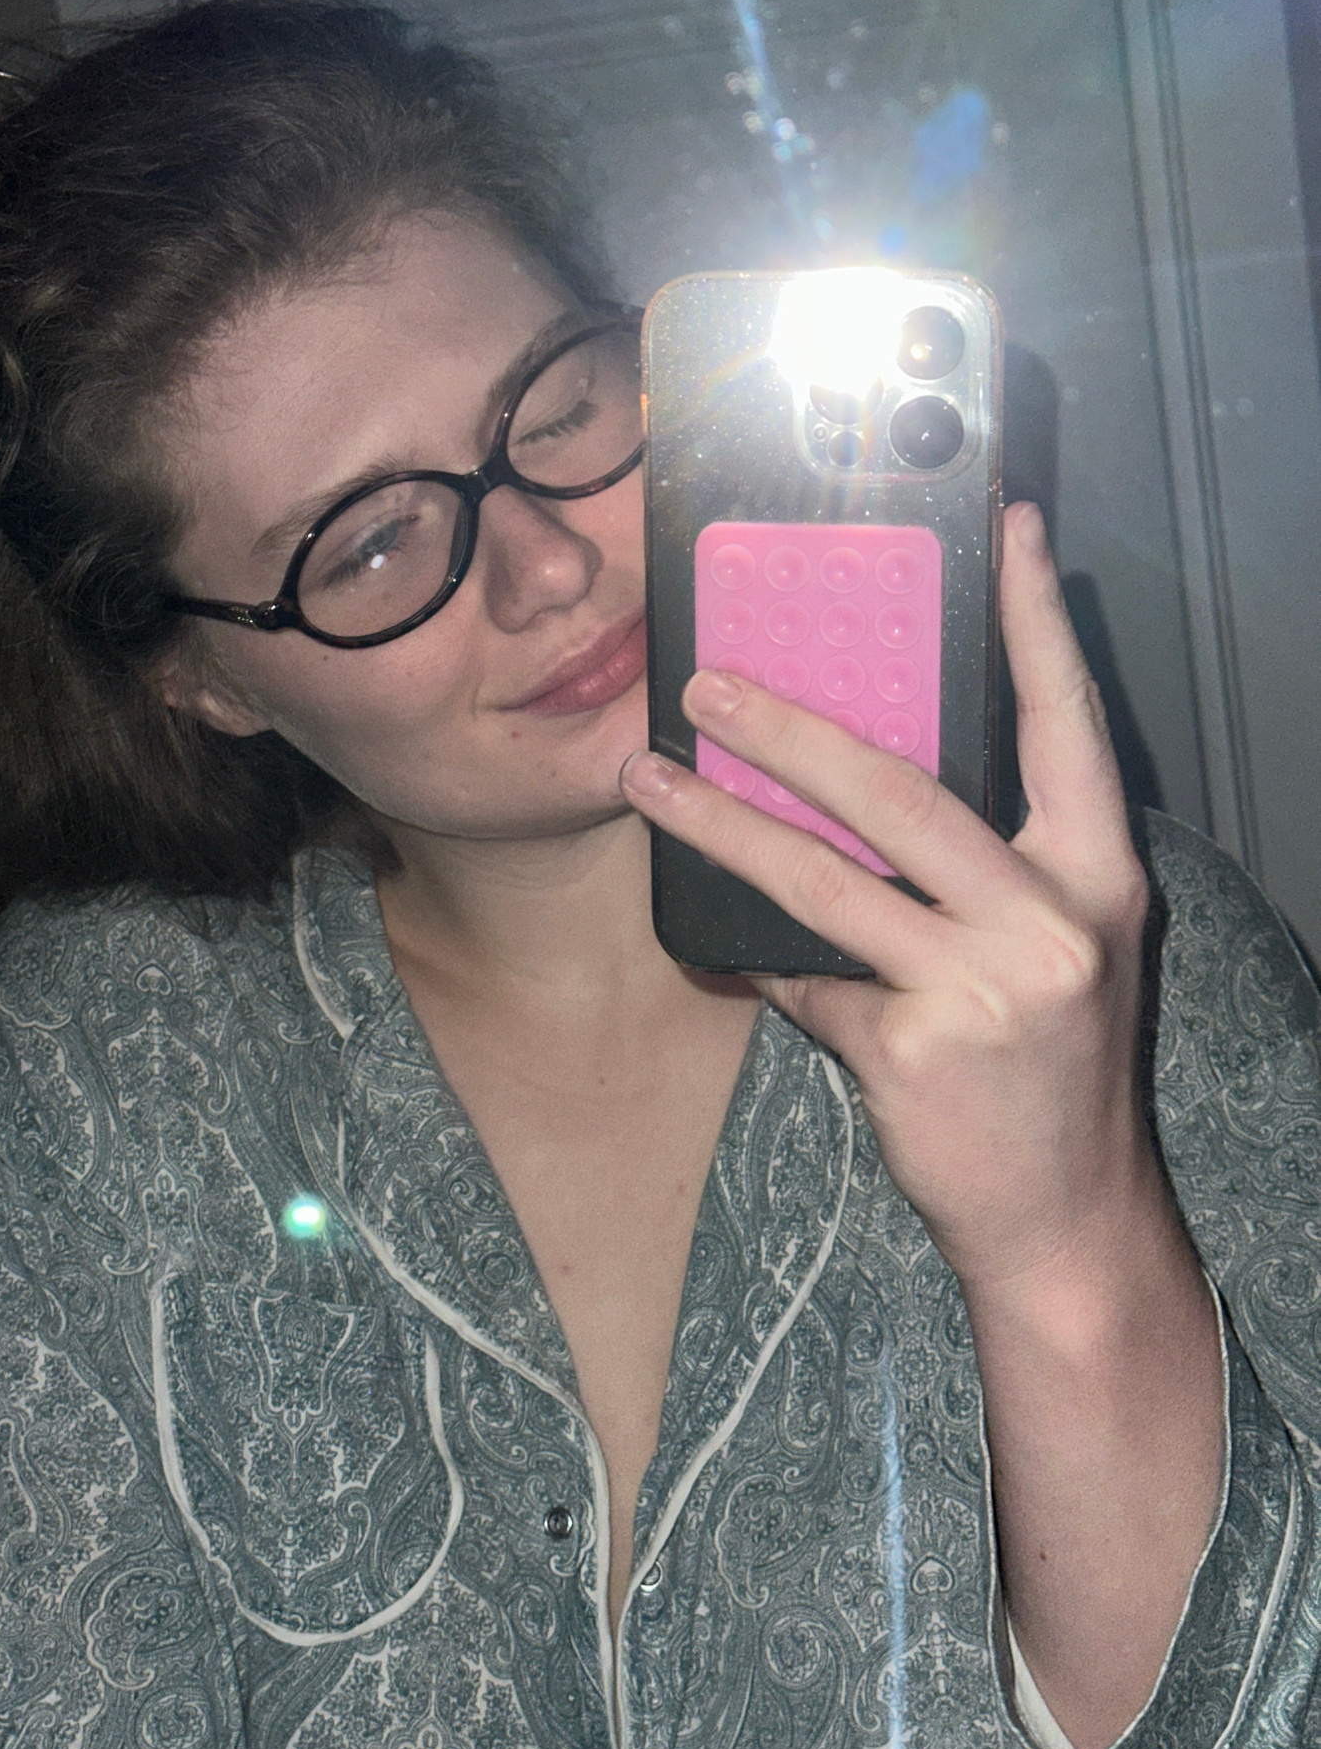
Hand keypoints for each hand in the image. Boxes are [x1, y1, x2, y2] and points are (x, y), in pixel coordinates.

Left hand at [621, 502, 1156, 1293]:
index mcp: (1097, 874)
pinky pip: (804, 980)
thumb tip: (847, 784)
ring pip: (823, 880)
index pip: (1065, 723)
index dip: (1036, 620)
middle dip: (790, 729)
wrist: (1069, 1220)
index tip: (1006, 528)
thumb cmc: (1051, 1068)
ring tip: (651, 780)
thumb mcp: (1050, 947)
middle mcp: (1053, 919)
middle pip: (902, 792)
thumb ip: (981, 868)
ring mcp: (985, 988)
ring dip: (722, 825)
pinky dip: (757, 960)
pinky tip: (718, 944)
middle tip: (708, 681)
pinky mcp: (913, 1050)